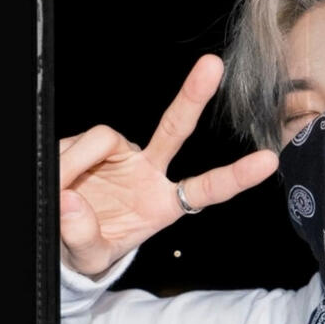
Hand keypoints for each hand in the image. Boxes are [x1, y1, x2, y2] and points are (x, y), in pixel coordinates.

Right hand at [60, 54, 278, 276]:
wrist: (62, 236)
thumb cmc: (88, 248)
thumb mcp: (90, 257)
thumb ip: (84, 237)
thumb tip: (70, 202)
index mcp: (163, 203)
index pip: (206, 188)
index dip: (236, 176)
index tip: (268, 161)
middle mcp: (148, 171)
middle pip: (176, 129)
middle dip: (193, 96)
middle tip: (213, 66)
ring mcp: (120, 154)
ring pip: (103, 139)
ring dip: (77, 162)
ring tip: (61, 190)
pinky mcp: (91, 145)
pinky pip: (76, 144)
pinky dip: (64, 161)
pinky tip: (56, 178)